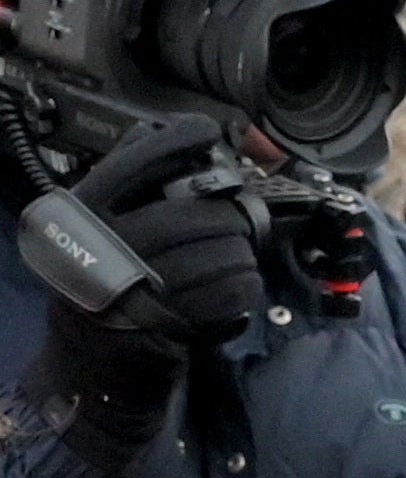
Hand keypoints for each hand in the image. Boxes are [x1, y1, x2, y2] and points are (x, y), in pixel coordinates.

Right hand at [67, 116, 263, 344]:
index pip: (136, 162)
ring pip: (215, 257)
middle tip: (240, 226)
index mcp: (87, 209)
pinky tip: (241, 286)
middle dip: (230, 220)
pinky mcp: (161, 323)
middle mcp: (103, 242)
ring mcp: (130, 285)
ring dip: (242, 257)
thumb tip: (167, 129)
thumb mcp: (102, 220)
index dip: (178, 142)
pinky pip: (226, 296)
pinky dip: (246, 288)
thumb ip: (131, 177)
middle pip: (192, 217)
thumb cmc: (109, 272)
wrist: (93, 348)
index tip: (208, 133)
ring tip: (239, 259)